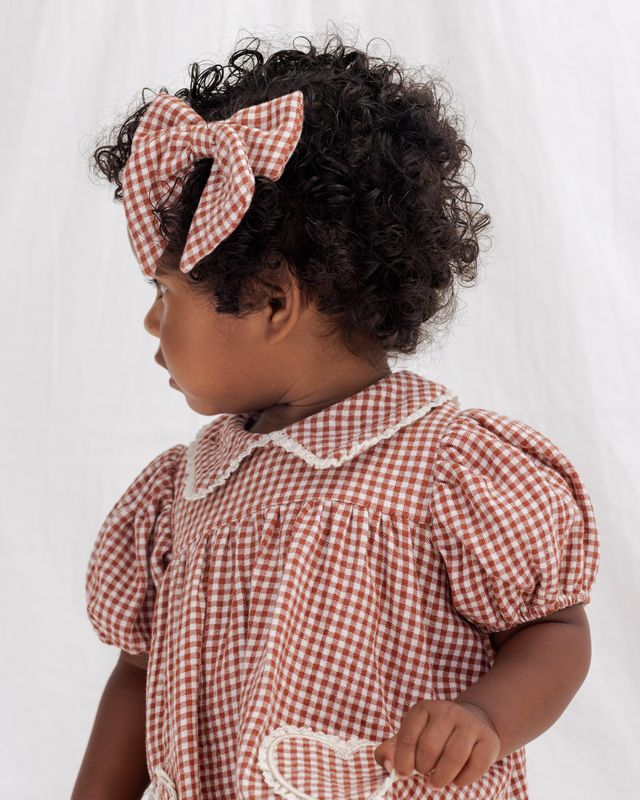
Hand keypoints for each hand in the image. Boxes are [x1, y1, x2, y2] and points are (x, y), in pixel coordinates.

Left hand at [373, 699, 500, 788]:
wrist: (471, 723)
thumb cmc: (433, 736)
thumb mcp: (410, 738)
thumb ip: (390, 750)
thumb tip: (388, 764)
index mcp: (423, 709)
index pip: (408, 736)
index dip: (403, 760)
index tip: (404, 773)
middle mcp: (447, 710)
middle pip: (430, 747)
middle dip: (423, 768)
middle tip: (425, 773)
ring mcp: (470, 724)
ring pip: (454, 756)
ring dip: (442, 777)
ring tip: (437, 781)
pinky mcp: (489, 739)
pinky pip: (476, 765)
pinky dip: (463, 779)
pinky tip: (456, 779)